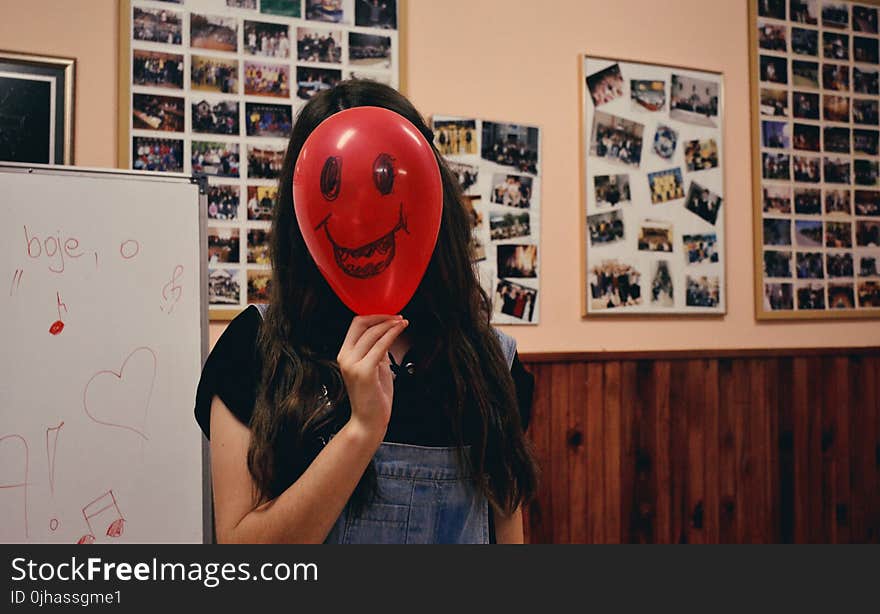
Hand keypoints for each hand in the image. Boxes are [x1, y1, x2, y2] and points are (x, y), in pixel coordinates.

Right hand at [336, 314, 407, 441]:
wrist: (368, 421)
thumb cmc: (373, 398)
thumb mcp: (374, 368)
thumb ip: (376, 351)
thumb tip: (386, 335)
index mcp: (344, 355)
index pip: (355, 325)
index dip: (373, 316)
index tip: (389, 315)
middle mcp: (345, 358)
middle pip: (362, 324)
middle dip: (382, 317)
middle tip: (398, 317)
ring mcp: (353, 364)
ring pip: (373, 333)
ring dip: (390, 324)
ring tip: (403, 322)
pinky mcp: (364, 371)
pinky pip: (381, 346)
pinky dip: (392, 334)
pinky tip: (401, 330)